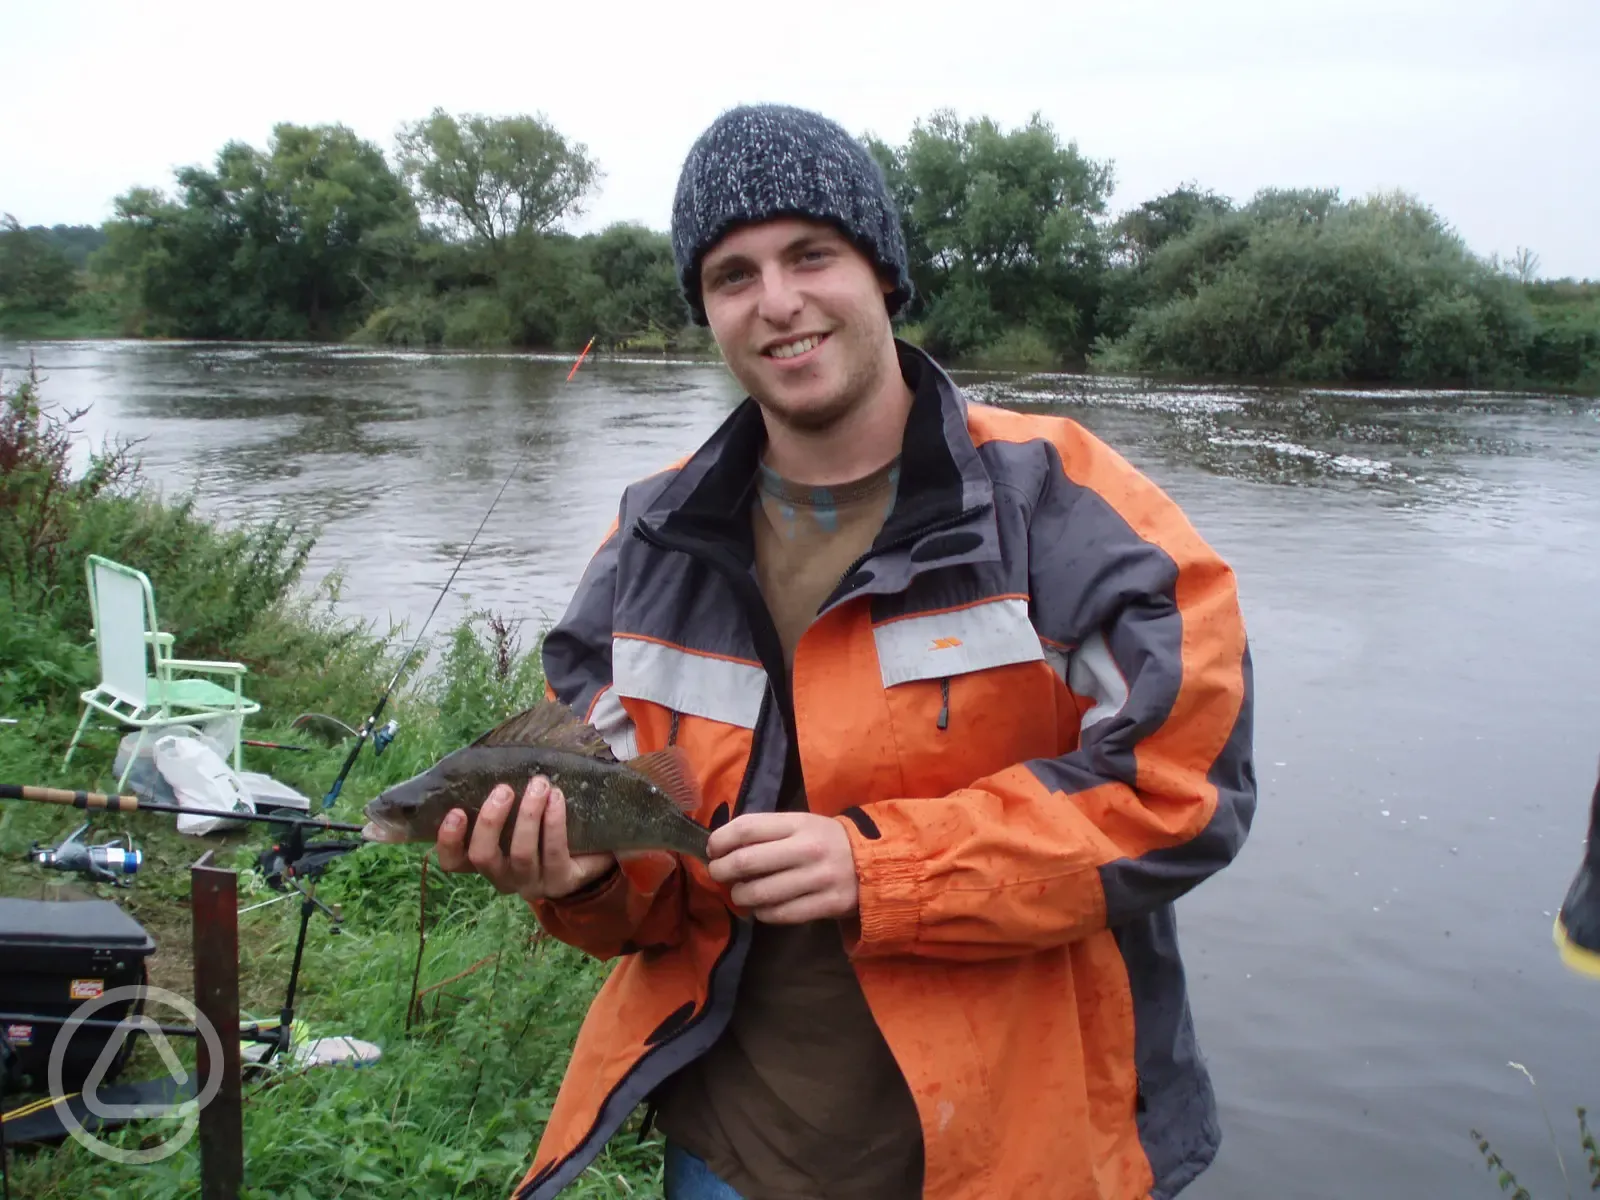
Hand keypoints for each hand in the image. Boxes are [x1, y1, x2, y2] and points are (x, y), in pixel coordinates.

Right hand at [435, 775, 615, 901]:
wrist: (589, 852)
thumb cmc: (543, 824)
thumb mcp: (518, 813)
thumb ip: (500, 796)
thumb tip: (487, 755)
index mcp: (486, 859)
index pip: (452, 861)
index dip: (448, 840)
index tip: (455, 810)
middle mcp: (502, 876)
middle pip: (483, 856)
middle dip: (490, 821)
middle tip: (504, 790)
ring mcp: (531, 882)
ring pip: (520, 854)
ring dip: (528, 815)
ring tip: (539, 784)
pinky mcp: (560, 881)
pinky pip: (553, 851)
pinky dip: (554, 821)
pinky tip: (557, 798)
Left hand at [707, 812, 858, 922]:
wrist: (873, 862)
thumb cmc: (825, 841)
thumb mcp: (800, 825)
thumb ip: (766, 832)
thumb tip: (721, 847)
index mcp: (798, 823)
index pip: (746, 828)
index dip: (720, 840)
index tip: (712, 849)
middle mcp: (807, 849)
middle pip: (746, 861)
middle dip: (721, 871)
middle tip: (718, 874)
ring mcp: (819, 878)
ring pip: (759, 893)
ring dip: (740, 896)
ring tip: (740, 894)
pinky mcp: (828, 904)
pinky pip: (779, 914)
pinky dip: (762, 913)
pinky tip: (762, 908)